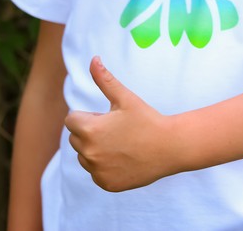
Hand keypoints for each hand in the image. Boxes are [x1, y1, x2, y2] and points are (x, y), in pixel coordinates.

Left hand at [65, 56, 182, 191]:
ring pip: (84, 157)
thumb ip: (104, 79)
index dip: (89, 116)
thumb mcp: (125, 98)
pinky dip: (105, 166)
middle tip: (117, 130)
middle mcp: (89, 153)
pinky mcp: (106, 184)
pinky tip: (124, 158)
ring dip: (95, 150)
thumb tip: (93, 59)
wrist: (170, 147)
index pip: (71, 120)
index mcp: (89, 130)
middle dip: (90, 132)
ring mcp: (97, 171)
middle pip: (76, 138)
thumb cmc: (147, 119)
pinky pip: (96, 172)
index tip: (108, 118)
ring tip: (121, 144)